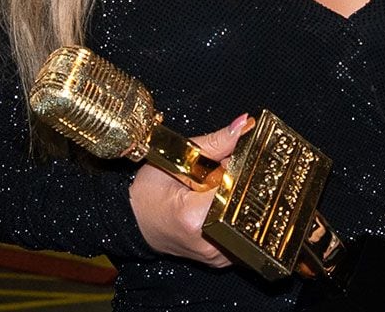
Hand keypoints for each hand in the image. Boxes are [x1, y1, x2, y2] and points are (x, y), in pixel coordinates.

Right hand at [129, 113, 250, 266]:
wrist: (136, 222)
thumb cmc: (149, 193)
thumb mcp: (175, 158)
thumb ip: (215, 143)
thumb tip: (244, 124)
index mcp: (196, 218)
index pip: (240, 186)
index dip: (241, 168)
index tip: (231, 157)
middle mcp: (211, 244)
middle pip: (248, 203)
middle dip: (242, 182)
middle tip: (222, 170)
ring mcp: (218, 257)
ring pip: (248, 218)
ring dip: (239, 197)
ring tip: (217, 186)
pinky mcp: (222, 259)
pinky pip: (242, 230)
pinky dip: (235, 211)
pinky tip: (219, 200)